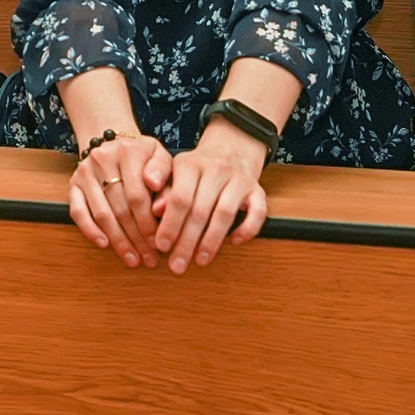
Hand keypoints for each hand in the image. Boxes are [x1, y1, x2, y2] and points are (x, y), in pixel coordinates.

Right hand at [66, 132, 172, 266]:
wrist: (114, 143)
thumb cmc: (143, 157)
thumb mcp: (161, 158)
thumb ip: (165, 176)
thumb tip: (156, 193)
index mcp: (129, 151)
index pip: (138, 195)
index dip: (148, 223)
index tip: (159, 243)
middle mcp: (103, 158)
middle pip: (120, 207)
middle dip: (136, 238)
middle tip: (148, 258)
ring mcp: (85, 171)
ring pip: (101, 213)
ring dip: (118, 240)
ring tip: (132, 258)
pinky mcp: (73, 183)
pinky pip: (77, 211)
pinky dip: (90, 230)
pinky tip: (104, 244)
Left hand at [155, 121, 271, 271]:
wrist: (230, 148)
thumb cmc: (197, 169)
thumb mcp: (175, 173)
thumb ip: (164, 192)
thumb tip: (156, 212)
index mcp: (190, 164)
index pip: (179, 198)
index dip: (170, 224)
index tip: (162, 246)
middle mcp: (216, 169)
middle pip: (200, 210)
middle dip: (187, 242)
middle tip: (177, 265)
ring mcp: (239, 179)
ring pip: (225, 213)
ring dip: (212, 241)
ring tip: (200, 261)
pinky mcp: (257, 190)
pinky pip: (258, 212)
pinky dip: (247, 229)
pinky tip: (235, 242)